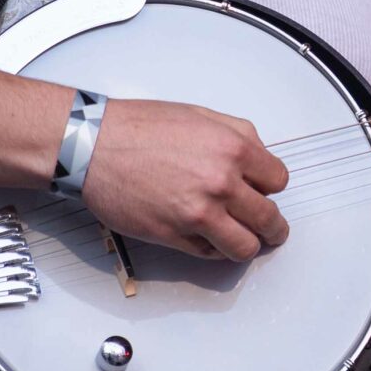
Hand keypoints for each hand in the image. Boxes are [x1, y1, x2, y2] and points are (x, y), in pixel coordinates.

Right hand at [81, 98, 289, 261]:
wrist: (92, 145)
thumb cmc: (136, 128)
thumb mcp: (200, 115)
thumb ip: (237, 136)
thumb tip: (258, 159)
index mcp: (232, 149)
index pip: (278, 181)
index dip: (270, 188)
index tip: (265, 193)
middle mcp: (221, 183)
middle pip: (269, 219)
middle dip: (272, 226)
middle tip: (270, 229)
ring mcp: (199, 214)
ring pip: (246, 247)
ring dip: (248, 245)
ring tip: (243, 240)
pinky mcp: (175, 236)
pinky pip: (211, 255)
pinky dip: (214, 250)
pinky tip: (208, 237)